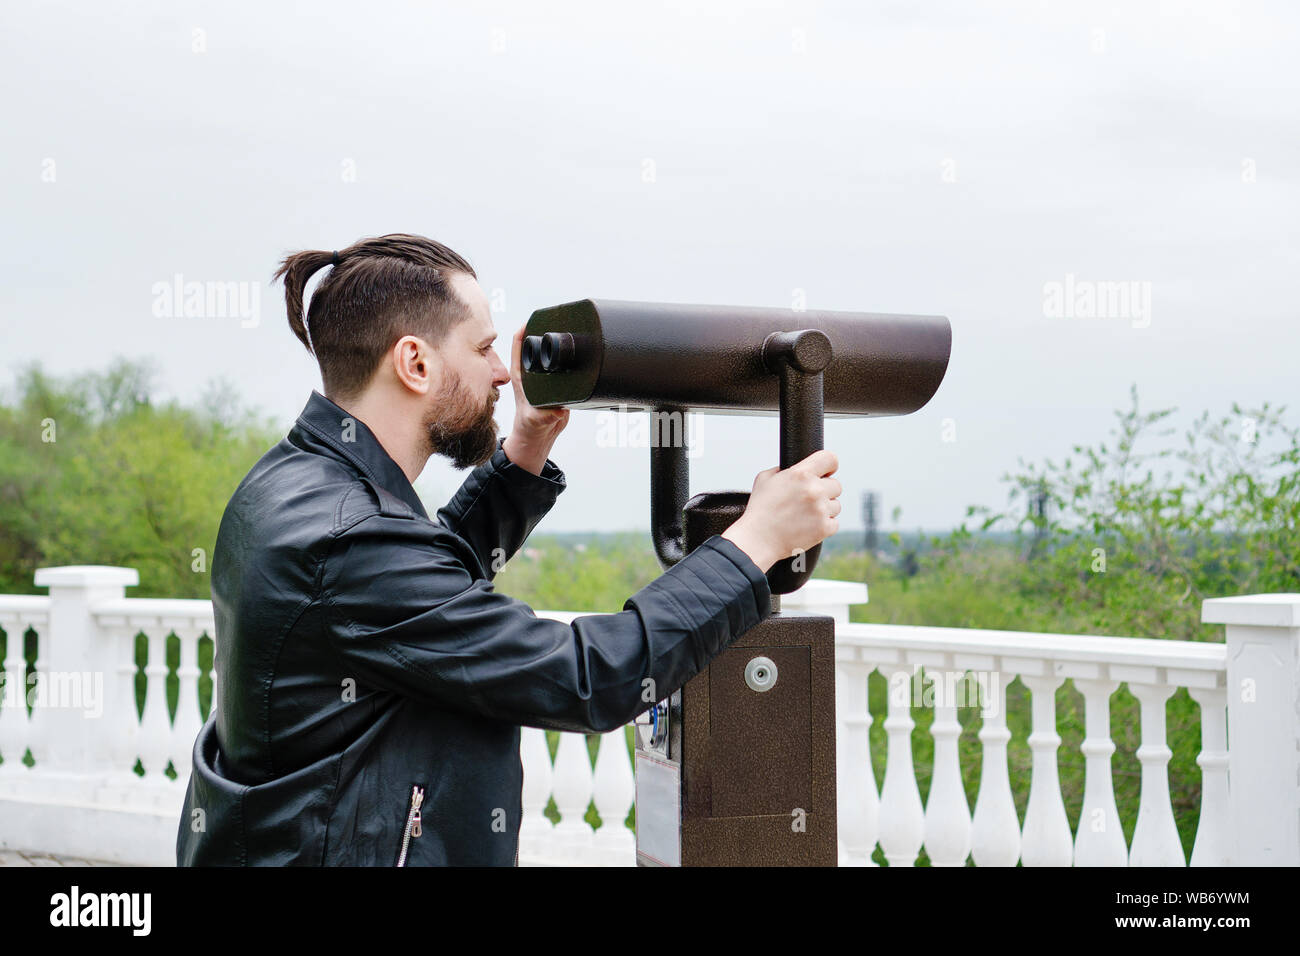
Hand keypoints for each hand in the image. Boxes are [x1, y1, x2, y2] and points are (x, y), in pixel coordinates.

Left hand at [501, 325, 569, 474]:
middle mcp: (532, 371)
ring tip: (570, 328)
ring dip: (558, 342)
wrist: (539, 436)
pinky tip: (578, 351)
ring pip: (549, 352)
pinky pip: (562, 365)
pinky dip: (569, 358)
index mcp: (522, 374)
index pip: (520, 343)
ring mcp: (544, 376)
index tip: (537, 318)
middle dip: (544, 329)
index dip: (526, 327)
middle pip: (535, 342)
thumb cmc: (530, 426)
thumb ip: (544, 415)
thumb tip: (556, 410)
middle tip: (558, 318)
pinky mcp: (557, 383)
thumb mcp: (536, 420)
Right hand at [721, 450, 841, 572]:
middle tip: (808, 500)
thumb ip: (783, 469)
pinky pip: (834, 523)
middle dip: (825, 491)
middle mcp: (814, 490)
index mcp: (800, 474)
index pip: (830, 459)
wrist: (757, 539)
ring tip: (805, 515)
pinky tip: (808, 526)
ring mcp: (820, 510)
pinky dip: (824, 526)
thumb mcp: (765, 479)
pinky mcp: (824, 528)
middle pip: (836, 485)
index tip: (826, 473)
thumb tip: (796, 468)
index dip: (829, 466)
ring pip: (836, 505)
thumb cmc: (759, 510)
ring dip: (825, 510)